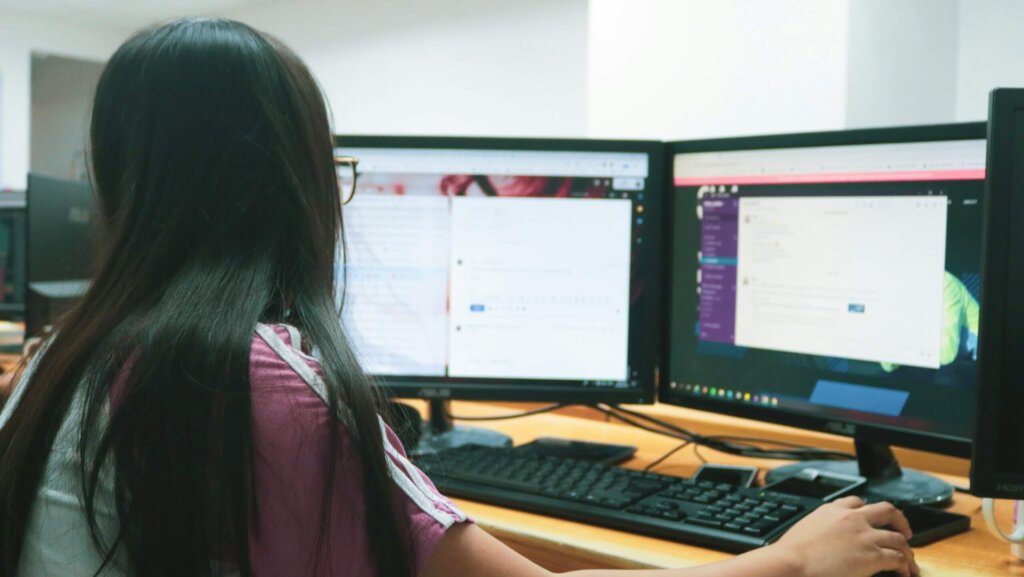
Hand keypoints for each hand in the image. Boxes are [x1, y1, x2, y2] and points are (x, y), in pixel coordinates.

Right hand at [770, 496, 919, 576]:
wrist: (791, 564)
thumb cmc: (790, 554)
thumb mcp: (804, 531)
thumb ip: (818, 529)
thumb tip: (821, 542)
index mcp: (832, 510)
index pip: (856, 502)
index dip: (868, 510)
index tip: (872, 518)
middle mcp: (852, 519)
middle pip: (887, 511)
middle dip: (900, 521)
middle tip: (904, 532)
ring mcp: (864, 536)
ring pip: (898, 538)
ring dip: (906, 550)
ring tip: (908, 561)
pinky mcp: (872, 556)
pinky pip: (898, 559)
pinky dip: (905, 567)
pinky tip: (904, 573)